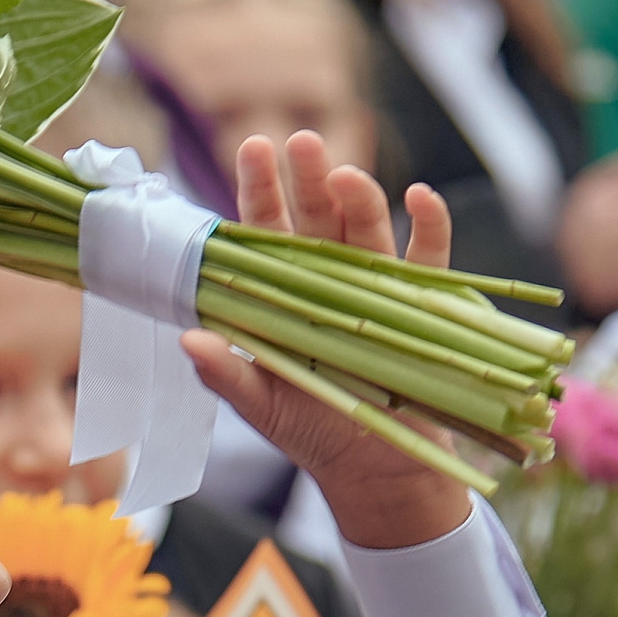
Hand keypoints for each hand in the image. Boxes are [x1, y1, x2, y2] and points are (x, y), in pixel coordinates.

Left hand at [179, 132, 471, 549]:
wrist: (379, 474)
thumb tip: (187, 342)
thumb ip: (226, 376)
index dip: (261, 190)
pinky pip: (429, 261)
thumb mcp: (263, 408)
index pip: (267, 232)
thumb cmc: (311, 435)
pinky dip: (429, 226)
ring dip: (361, 198)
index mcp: (284, 294)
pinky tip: (419, 196)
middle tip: (302, 142)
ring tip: (346, 174)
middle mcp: (329, 280)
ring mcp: (377, 289)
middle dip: (310, 178)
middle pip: (319, 217)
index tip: (253, 147)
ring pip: (369, 231)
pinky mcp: (424, 308)